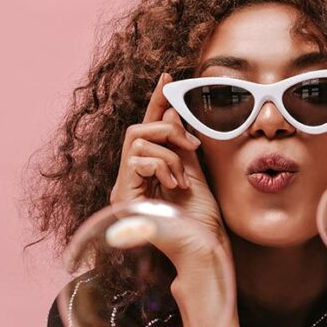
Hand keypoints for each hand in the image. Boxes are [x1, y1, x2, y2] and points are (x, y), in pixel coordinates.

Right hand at [108, 72, 231, 276]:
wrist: (203, 248)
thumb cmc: (200, 219)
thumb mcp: (193, 172)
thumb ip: (179, 145)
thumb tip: (172, 111)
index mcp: (145, 174)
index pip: (146, 131)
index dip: (156, 103)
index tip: (169, 78)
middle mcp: (129, 181)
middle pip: (137, 130)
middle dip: (166, 129)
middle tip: (191, 146)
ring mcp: (124, 191)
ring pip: (137, 141)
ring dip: (168, 154)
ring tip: (182, 179)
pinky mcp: (124, 198)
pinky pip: (138, 159)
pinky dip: (162, 166)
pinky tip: (174, 186)